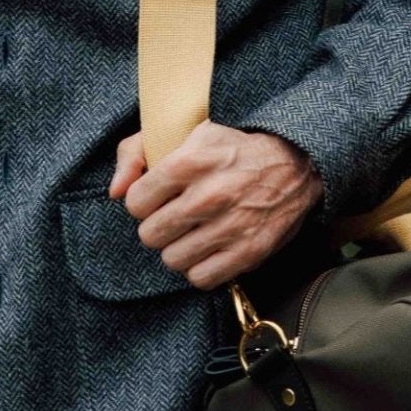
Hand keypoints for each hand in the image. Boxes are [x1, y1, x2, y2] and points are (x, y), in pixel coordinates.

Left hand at [109, 121, 323, 290]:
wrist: (296, 162)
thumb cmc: (233, 146)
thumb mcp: (185, 132)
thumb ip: (136, 153)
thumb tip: (114, 192)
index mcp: (190, 161)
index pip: (135, 202)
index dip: (143, 201)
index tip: (158, 197)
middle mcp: (209, 195)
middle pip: (151, 235)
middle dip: (158, 226)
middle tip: (175, 216)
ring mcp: (231, 226)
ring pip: (173, 259)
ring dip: (178, 248)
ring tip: (192, 232)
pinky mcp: (249, 251)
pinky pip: (201, 278)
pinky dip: (201, 267)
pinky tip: (209, 248)